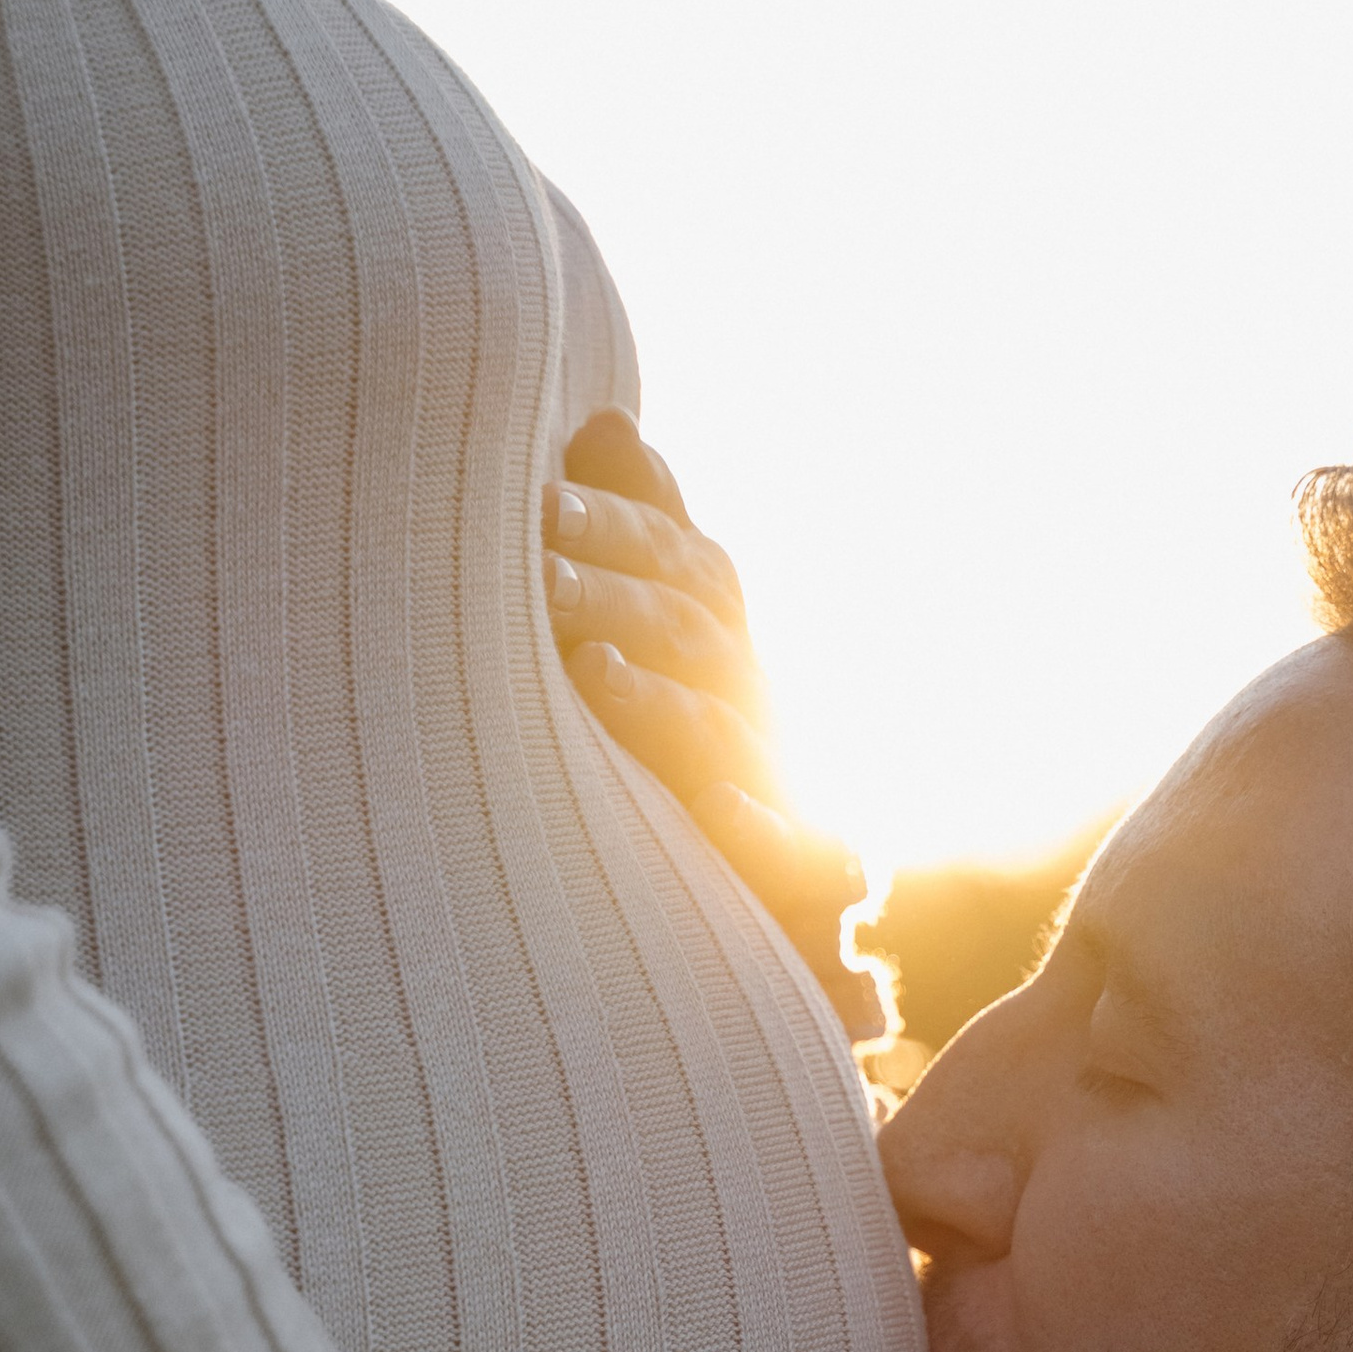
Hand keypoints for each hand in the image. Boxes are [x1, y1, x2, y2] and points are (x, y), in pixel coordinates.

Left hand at [546, 410, 884, 1040]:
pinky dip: (764, 833)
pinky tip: (719, 806)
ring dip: (664, 700)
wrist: (763, 931)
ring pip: (730, 734)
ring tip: (590, 671)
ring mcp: (786, 796)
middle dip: (620, 596)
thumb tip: (606, 420)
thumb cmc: (664, 774)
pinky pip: (813, 860)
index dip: (622, 526)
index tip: (537, 499)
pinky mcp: (815, 889)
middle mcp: (758, 710)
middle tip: (537, 567)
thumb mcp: (647, 655)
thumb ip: (637, 542)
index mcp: (723, 649)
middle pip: (701, 635)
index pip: (684, 565)